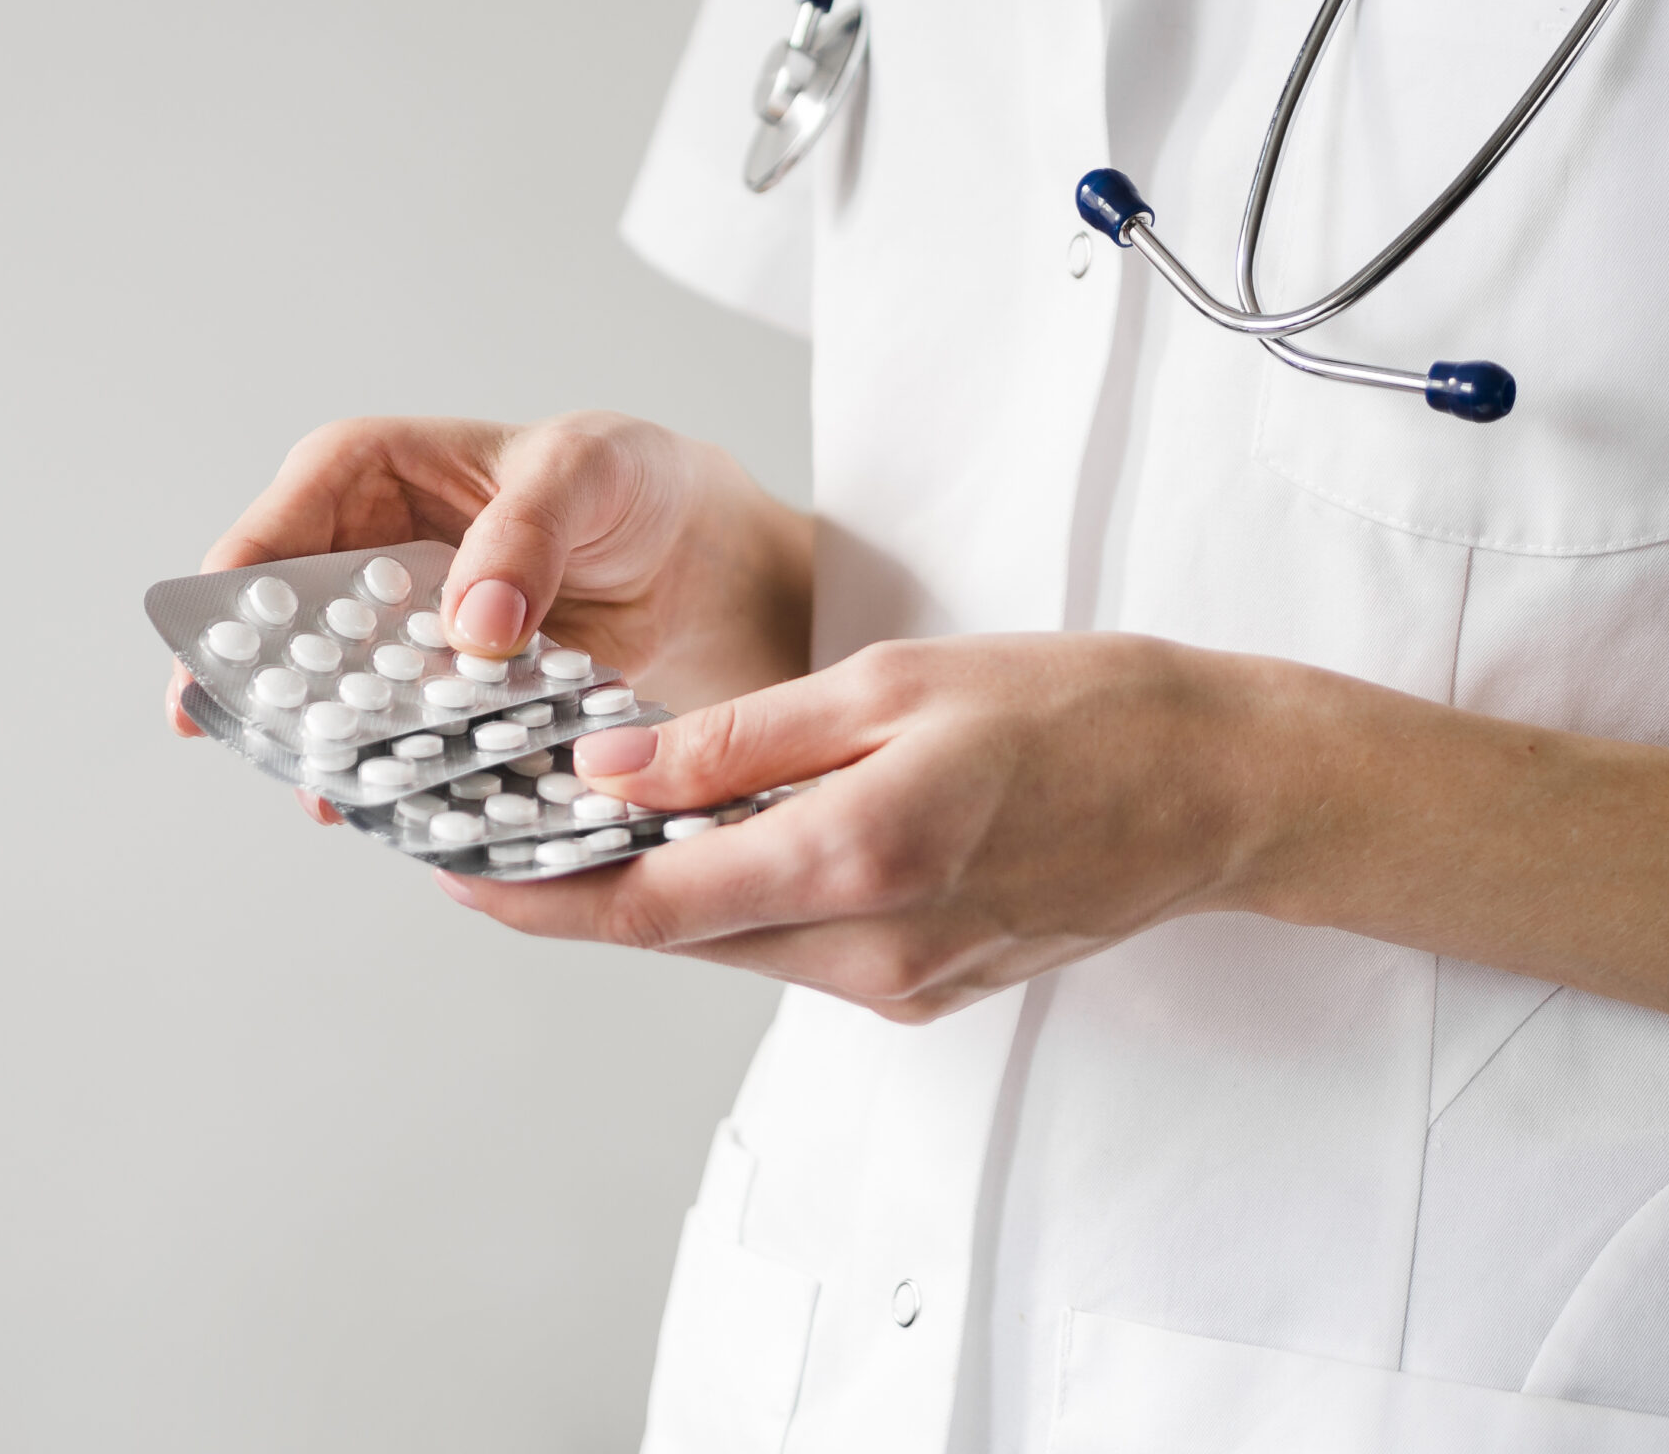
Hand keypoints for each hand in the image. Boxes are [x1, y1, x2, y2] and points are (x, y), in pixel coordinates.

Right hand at [164, 412, 813, 822]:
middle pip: (284, 645)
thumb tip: (476, 622)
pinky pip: (411, 744)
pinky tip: (425, 808)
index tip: (210, 686)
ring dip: (346, 753)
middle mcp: (358, 562)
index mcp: (359, 476)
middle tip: (291, 758)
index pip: (264, 545)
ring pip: (340, 706)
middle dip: (281, 706)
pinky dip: (418, 775)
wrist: (690, 551)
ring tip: (351, 799)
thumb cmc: (624, 481)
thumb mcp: (583, 474)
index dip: (227, 616)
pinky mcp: (444, 700)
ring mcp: (396, 641)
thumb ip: (526, 535)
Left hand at [442, 634, 1281, 1020]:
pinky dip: (748, 898)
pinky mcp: (932, 986)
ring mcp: (906, 981)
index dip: (536, 895)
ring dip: (665, 891)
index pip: (649, 904)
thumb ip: (743, 737)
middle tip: (506, 825)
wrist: (1213, 785)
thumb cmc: (1078, 708)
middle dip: (582, 890)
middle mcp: (873, 950)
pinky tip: (737, 834)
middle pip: (682, 936)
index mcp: (856, 860)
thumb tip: (612, 770)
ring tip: (604, 818)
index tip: (455, 870)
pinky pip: (804, 948)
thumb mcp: (895, 682)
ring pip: (740, 943)